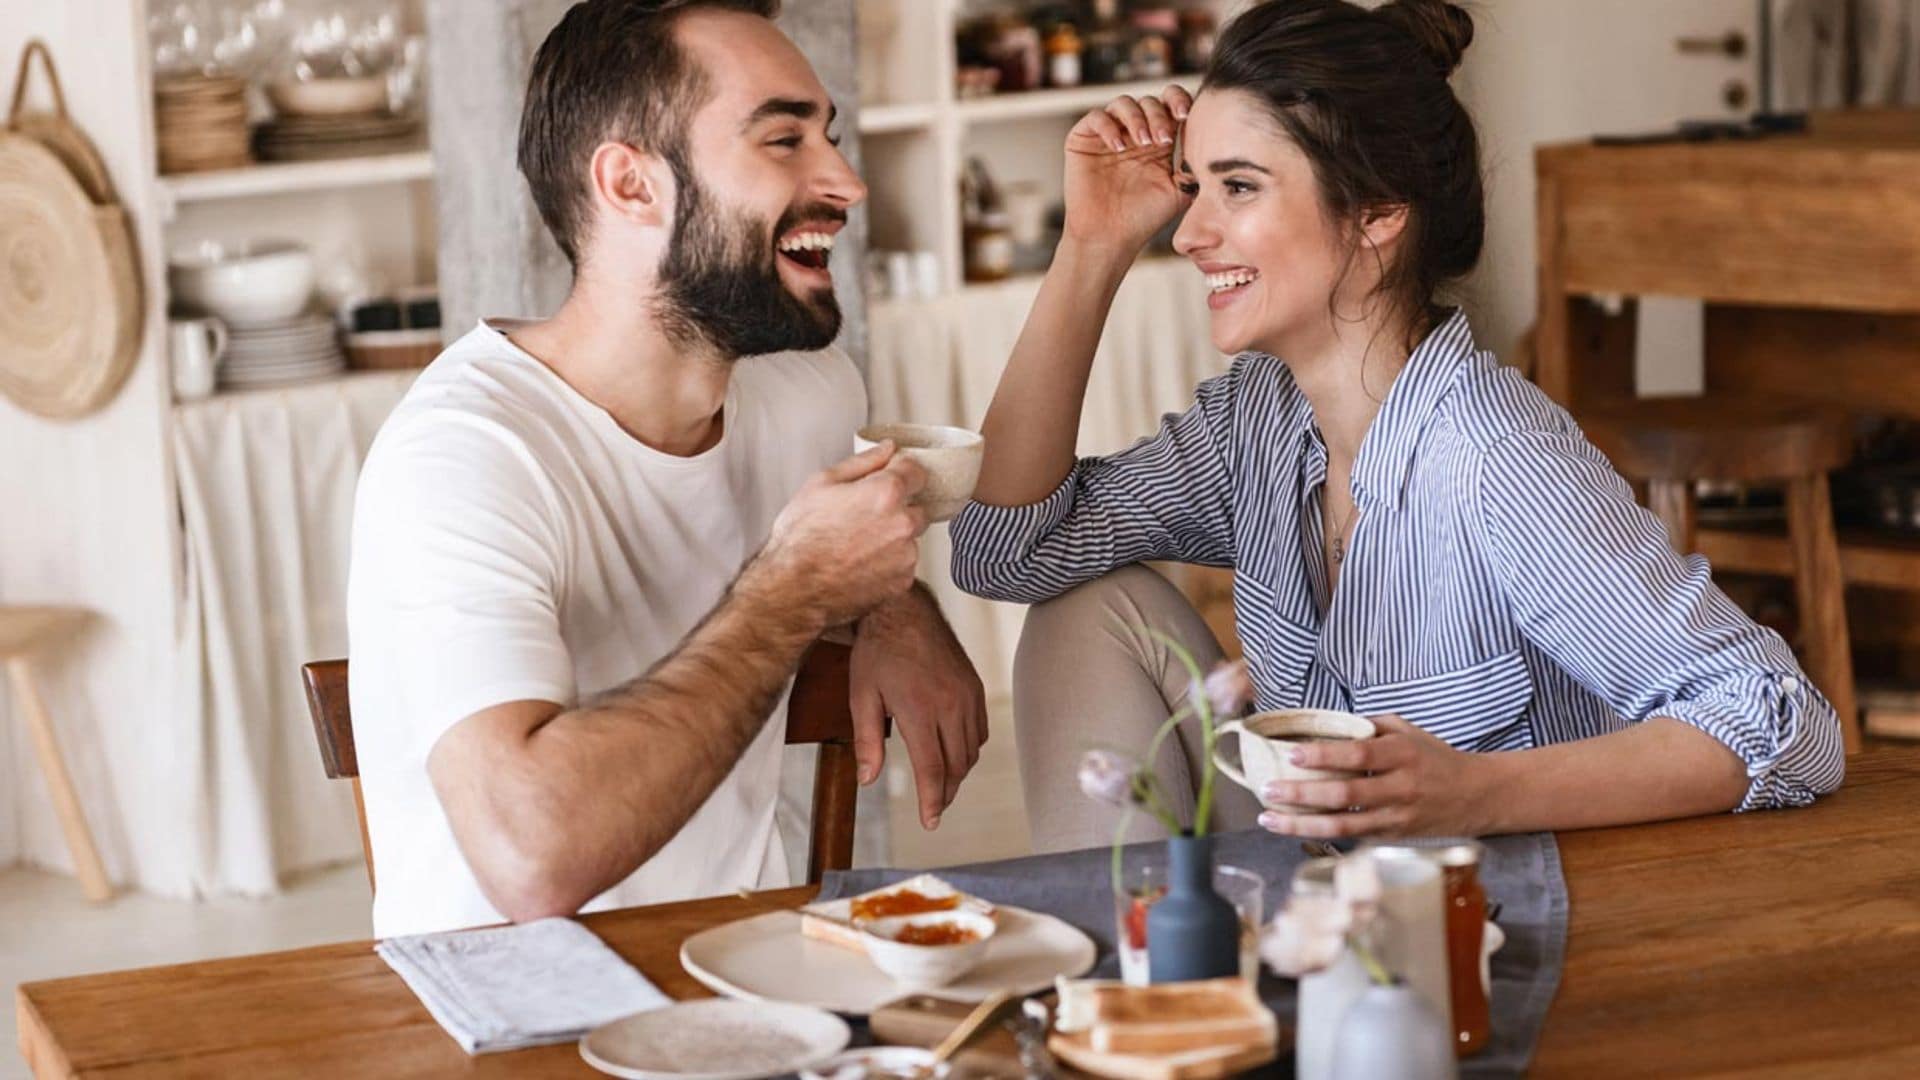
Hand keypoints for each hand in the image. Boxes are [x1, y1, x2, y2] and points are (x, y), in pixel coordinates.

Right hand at [751, 442, 926, 627]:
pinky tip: (861, 563)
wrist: (792, 588)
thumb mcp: (821, 484)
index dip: (900, 472)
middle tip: (864, 518)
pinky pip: (904, 564)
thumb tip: (888, 449)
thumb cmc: (800, 538)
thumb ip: (862, 462)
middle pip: (917, 507)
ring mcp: (905, 556)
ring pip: (910, 538)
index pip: (917, 471)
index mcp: (885, 493)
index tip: (888, 479)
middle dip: (897, 508)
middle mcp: (903, 524)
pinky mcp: (902, 582)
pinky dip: (889, 563)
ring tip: (857, 545)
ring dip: (893, 538)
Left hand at [849, 588, 988, 829]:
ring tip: (941, 784)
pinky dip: (969, 748)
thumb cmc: (877, 652)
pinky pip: (980, 730)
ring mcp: (967, 694)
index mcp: (919, 709)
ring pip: (972, 751)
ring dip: (958, 773)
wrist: (903, 609)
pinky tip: (953, 752)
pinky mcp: (975, 686)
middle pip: (957, 766)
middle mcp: (950, 704)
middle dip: (946, 792)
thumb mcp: (861, 696)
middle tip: (934, 807)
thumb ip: (867, 741)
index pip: (932, 769)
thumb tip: (868, 780)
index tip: (929, 822)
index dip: (932, 801)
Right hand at [1061, 85, 1194, 256]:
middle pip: (1149, 101)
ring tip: (1143, 143)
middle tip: (1163, 140)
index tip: (1186, 115)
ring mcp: (1108, 135)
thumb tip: (1213, 143)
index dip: (1179, 101)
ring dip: (1137, 118)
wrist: (1109, 237)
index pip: (1170, 105)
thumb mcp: (1180, 190)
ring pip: (1123, 103)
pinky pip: (1095, 117)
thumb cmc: (1143, 218)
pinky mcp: (1083, 140)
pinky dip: (1109, 127)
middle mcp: (1133, 133)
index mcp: (1158, 140)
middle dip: (1159, 115)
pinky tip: (1119, 147)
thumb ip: (1194, 164)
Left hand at [1253, 716, 1494, 838]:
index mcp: (1403, 754)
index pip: (1358, 754)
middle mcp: (1401, 787)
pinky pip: (1354, 838)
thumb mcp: (1407, 731)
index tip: (1292, 754)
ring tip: (1269, 819)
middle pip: (1345, 794)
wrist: (1478, 795)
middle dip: (1302, 794)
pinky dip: (1322, 835)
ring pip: (1345, 825)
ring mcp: (1398, 817)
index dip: (1324, 755)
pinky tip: (1295, 830)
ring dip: (1302, 824)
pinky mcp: (1395, 839)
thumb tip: (1323, 723)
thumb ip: (1367, 727)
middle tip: (1268, 790)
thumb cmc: (1435, 758)